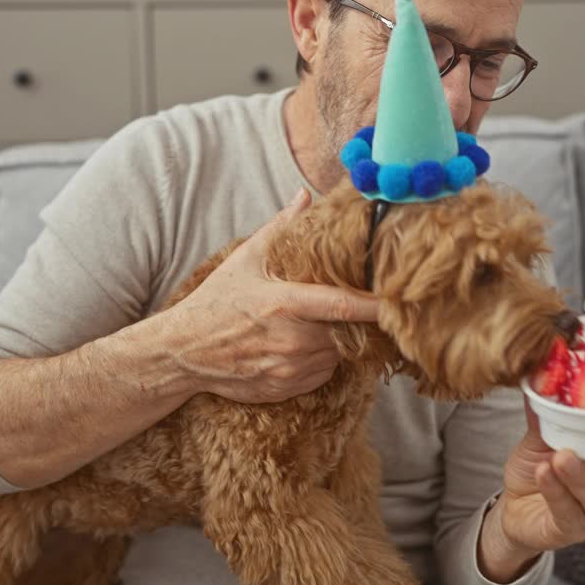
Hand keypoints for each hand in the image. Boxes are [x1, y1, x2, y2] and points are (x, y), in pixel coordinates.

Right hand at [165, 189, 380, 403]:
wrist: (184, 352)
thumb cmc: (216, 302)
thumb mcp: (245, 260)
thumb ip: (281, 228)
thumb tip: (306, 196)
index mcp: (285, 304)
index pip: (344, 305)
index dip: (376, 304)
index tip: (400, 298)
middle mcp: (292, 340)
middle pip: (348, 332)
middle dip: (357, 322)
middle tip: (359, 308)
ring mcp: (290, 368)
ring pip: (338, 356)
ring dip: (337, 341)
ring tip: (317, 325)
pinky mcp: (287, 388)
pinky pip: (323, 374)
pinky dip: (322, 361)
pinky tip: (302, 346)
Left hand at [483, 398, 584, 569]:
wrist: (511, 504)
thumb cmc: (542, 463)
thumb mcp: (544, 429)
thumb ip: (550, 405)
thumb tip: (546, 370)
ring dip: (583, 476)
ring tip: (562, 456)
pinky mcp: (570, 528)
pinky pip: (568, 511)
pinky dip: (555, 489)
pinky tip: (543, 471)